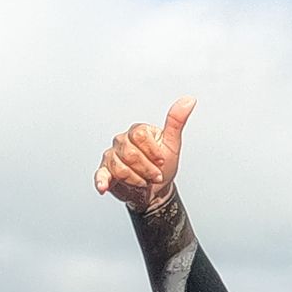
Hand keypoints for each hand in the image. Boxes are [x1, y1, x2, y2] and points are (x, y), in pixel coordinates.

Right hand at [94, 96, 194, 212]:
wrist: (157, 191)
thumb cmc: (163, 166)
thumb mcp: (172, 144)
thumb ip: (176, 122)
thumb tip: (189, 100)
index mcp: (138, 131)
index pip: (140, 135)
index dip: (152, 151)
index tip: (161, 161)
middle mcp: (122, 140)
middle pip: (130, 153)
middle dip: (146, 169)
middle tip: (154, 175)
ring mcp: (112, 155)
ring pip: (120, 167)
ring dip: (136, 179)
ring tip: (143, 182)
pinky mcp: (106, 171)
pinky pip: (101, 174)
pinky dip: (102, 181)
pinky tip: (104, 186)